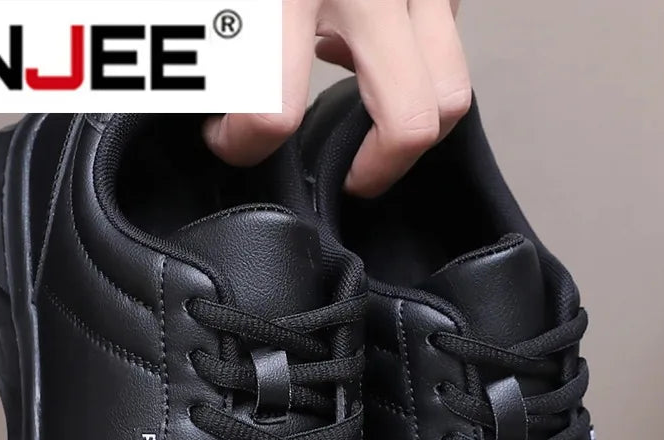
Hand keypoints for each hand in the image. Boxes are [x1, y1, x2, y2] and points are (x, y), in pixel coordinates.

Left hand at [203, 0, 470, 197]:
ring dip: (409, 119)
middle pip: (411, 120)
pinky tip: (372, 45)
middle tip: (348, 178)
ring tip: (365, 119)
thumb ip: (212, 39)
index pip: (273, 113)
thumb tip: (212, 104)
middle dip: (377, 166)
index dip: (241, 143)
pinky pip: (451, 37)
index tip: (225, 140)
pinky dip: (419, 58)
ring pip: (451, 91)